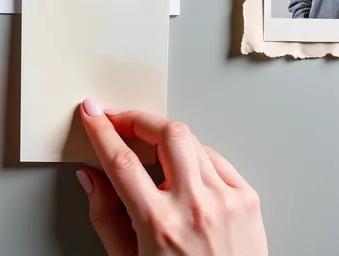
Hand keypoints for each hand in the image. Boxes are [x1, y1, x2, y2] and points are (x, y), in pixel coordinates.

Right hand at [77, 100, 267, 254]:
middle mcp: (194, 207)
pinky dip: (197, 156)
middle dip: (138, 118)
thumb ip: (105, 216)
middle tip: (122, 121)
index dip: (102, 131)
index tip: (92, 115)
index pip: (121, 161)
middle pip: (166, 134)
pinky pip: (218, 160)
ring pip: (193, 142)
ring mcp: (225, 200)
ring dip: (166, 136)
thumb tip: (91, 177)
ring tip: (151, 145)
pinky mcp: (247, 200)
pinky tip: (184, 166)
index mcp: (158, 224)